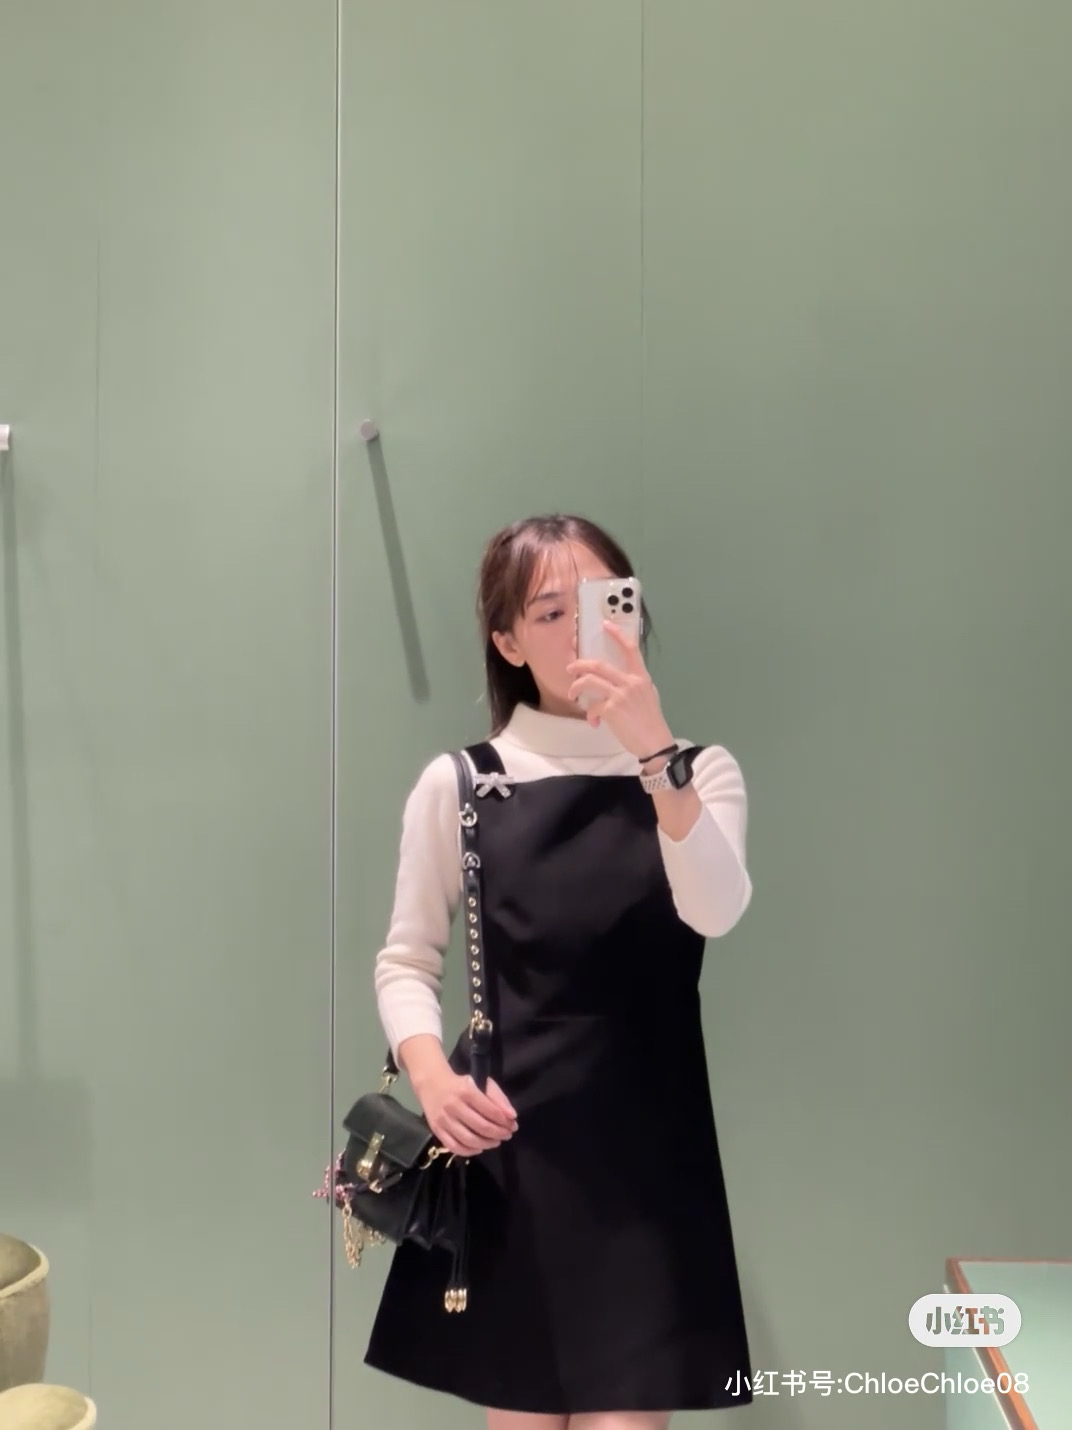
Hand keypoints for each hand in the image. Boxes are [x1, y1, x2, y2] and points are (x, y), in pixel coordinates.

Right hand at [415, 1066, 518, 1158]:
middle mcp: (454, 1106)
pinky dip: (469, 1151)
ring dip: (486, 1144)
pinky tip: (479, 1148)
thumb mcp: (480, 1083)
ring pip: (468, 1139)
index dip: (504, 1121)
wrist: (431, 1082)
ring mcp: (444, 1119)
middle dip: (498, 1133)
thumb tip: (512, 1116)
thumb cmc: (461, 1083)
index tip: (513, 1125)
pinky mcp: (436, 1130)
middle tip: (507, 1135)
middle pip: (481, 1127)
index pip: (490, 1110)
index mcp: (467, 1091)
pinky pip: (454, 1147)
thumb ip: (498, 1098)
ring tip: (496, 1142)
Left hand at [567, 621, 674, 760]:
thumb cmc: (651, 721)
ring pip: (590, 681)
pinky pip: (593, 707)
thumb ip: (634, 684)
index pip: (630, 649)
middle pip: (599, 665)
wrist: (655, 743)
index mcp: (641, 677)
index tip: (605, 624)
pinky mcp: (611, 710)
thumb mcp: (648, 695)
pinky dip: (590, 715)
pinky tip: (594, 722)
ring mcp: (620, 695)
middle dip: (580, 664)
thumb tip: (617, 680)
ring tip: (572, 694)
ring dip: (576, 687)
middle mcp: (630, 682)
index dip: (617, 635)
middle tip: (571, 668)